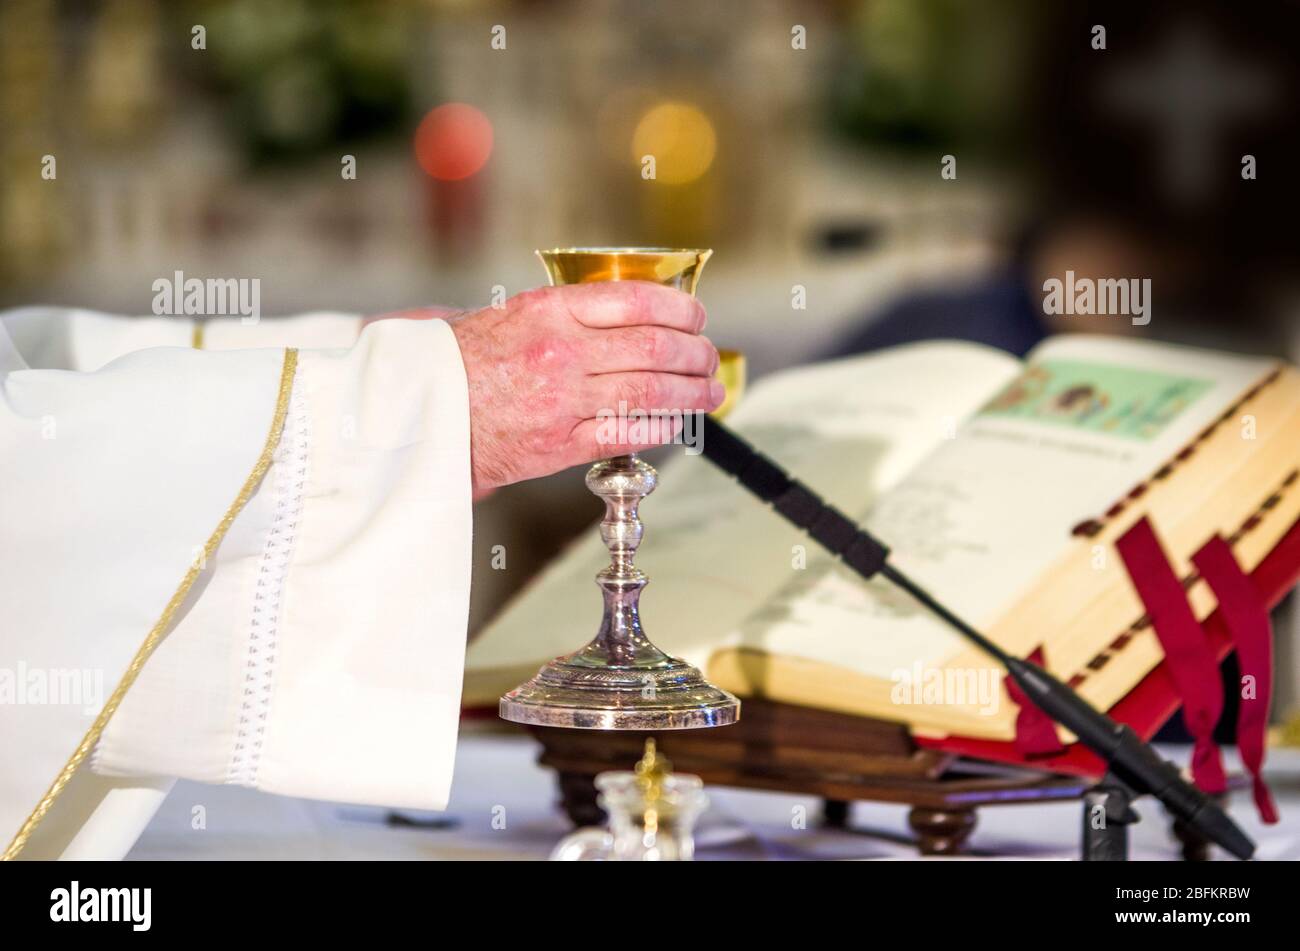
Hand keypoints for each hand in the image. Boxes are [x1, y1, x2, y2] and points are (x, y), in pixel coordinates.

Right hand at [446, 282, 722, 493]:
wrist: (420, 412)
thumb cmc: (460, 362)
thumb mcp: (511, 314)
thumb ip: (567, 314)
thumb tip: (629, 314)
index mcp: (550, 311)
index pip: (636, 302)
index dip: (679, 309)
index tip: (696, 316)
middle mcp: (561, 352)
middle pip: (654, 347)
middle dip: (694, 353)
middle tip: (709, 357)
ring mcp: (562, 401)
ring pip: (648, 391)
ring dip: (690, 392)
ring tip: (709, 392)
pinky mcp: (559, 444)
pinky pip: (626, 433)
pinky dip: (660, 427)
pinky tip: (678, 422)